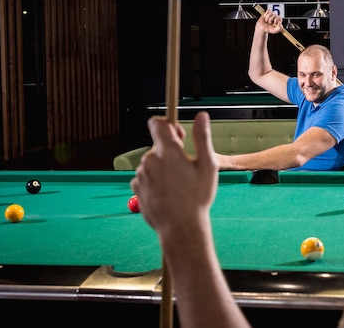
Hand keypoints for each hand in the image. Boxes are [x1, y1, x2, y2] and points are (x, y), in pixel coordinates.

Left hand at [131, 112, 218, 233]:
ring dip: (162, 168)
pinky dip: (154, 181)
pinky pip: (145, 177)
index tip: (179, 135)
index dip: (168, 125)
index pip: (157, 123)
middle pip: (158, 146)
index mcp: (168, 151)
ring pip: (152, 163)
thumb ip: (202, 138)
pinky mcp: (136, 188)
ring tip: (177, 186)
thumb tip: (202, 115)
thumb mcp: (207, 165)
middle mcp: (150, 160)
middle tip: (185, 170)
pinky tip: (167, 194)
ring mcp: (141, 174)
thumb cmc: (197, 197)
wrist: (181, 228)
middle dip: (169, 153)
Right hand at [256, 10, 283, 34]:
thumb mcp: (275, 31)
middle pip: (274, 15)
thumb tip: (279, 22)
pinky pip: (268, 10)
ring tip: (266, 21)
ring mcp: (272, 14)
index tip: (274, 23)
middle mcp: (276, 17)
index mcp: (278, 21)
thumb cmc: (268, 29)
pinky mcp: (268, 12)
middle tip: (269, 23)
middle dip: (270, 19)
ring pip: (271, 13)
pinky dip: (266, 14)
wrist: (261, 27)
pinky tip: (265, 17)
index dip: (276, 20)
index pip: (280, 17)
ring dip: (267, 17)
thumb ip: (279, 28)